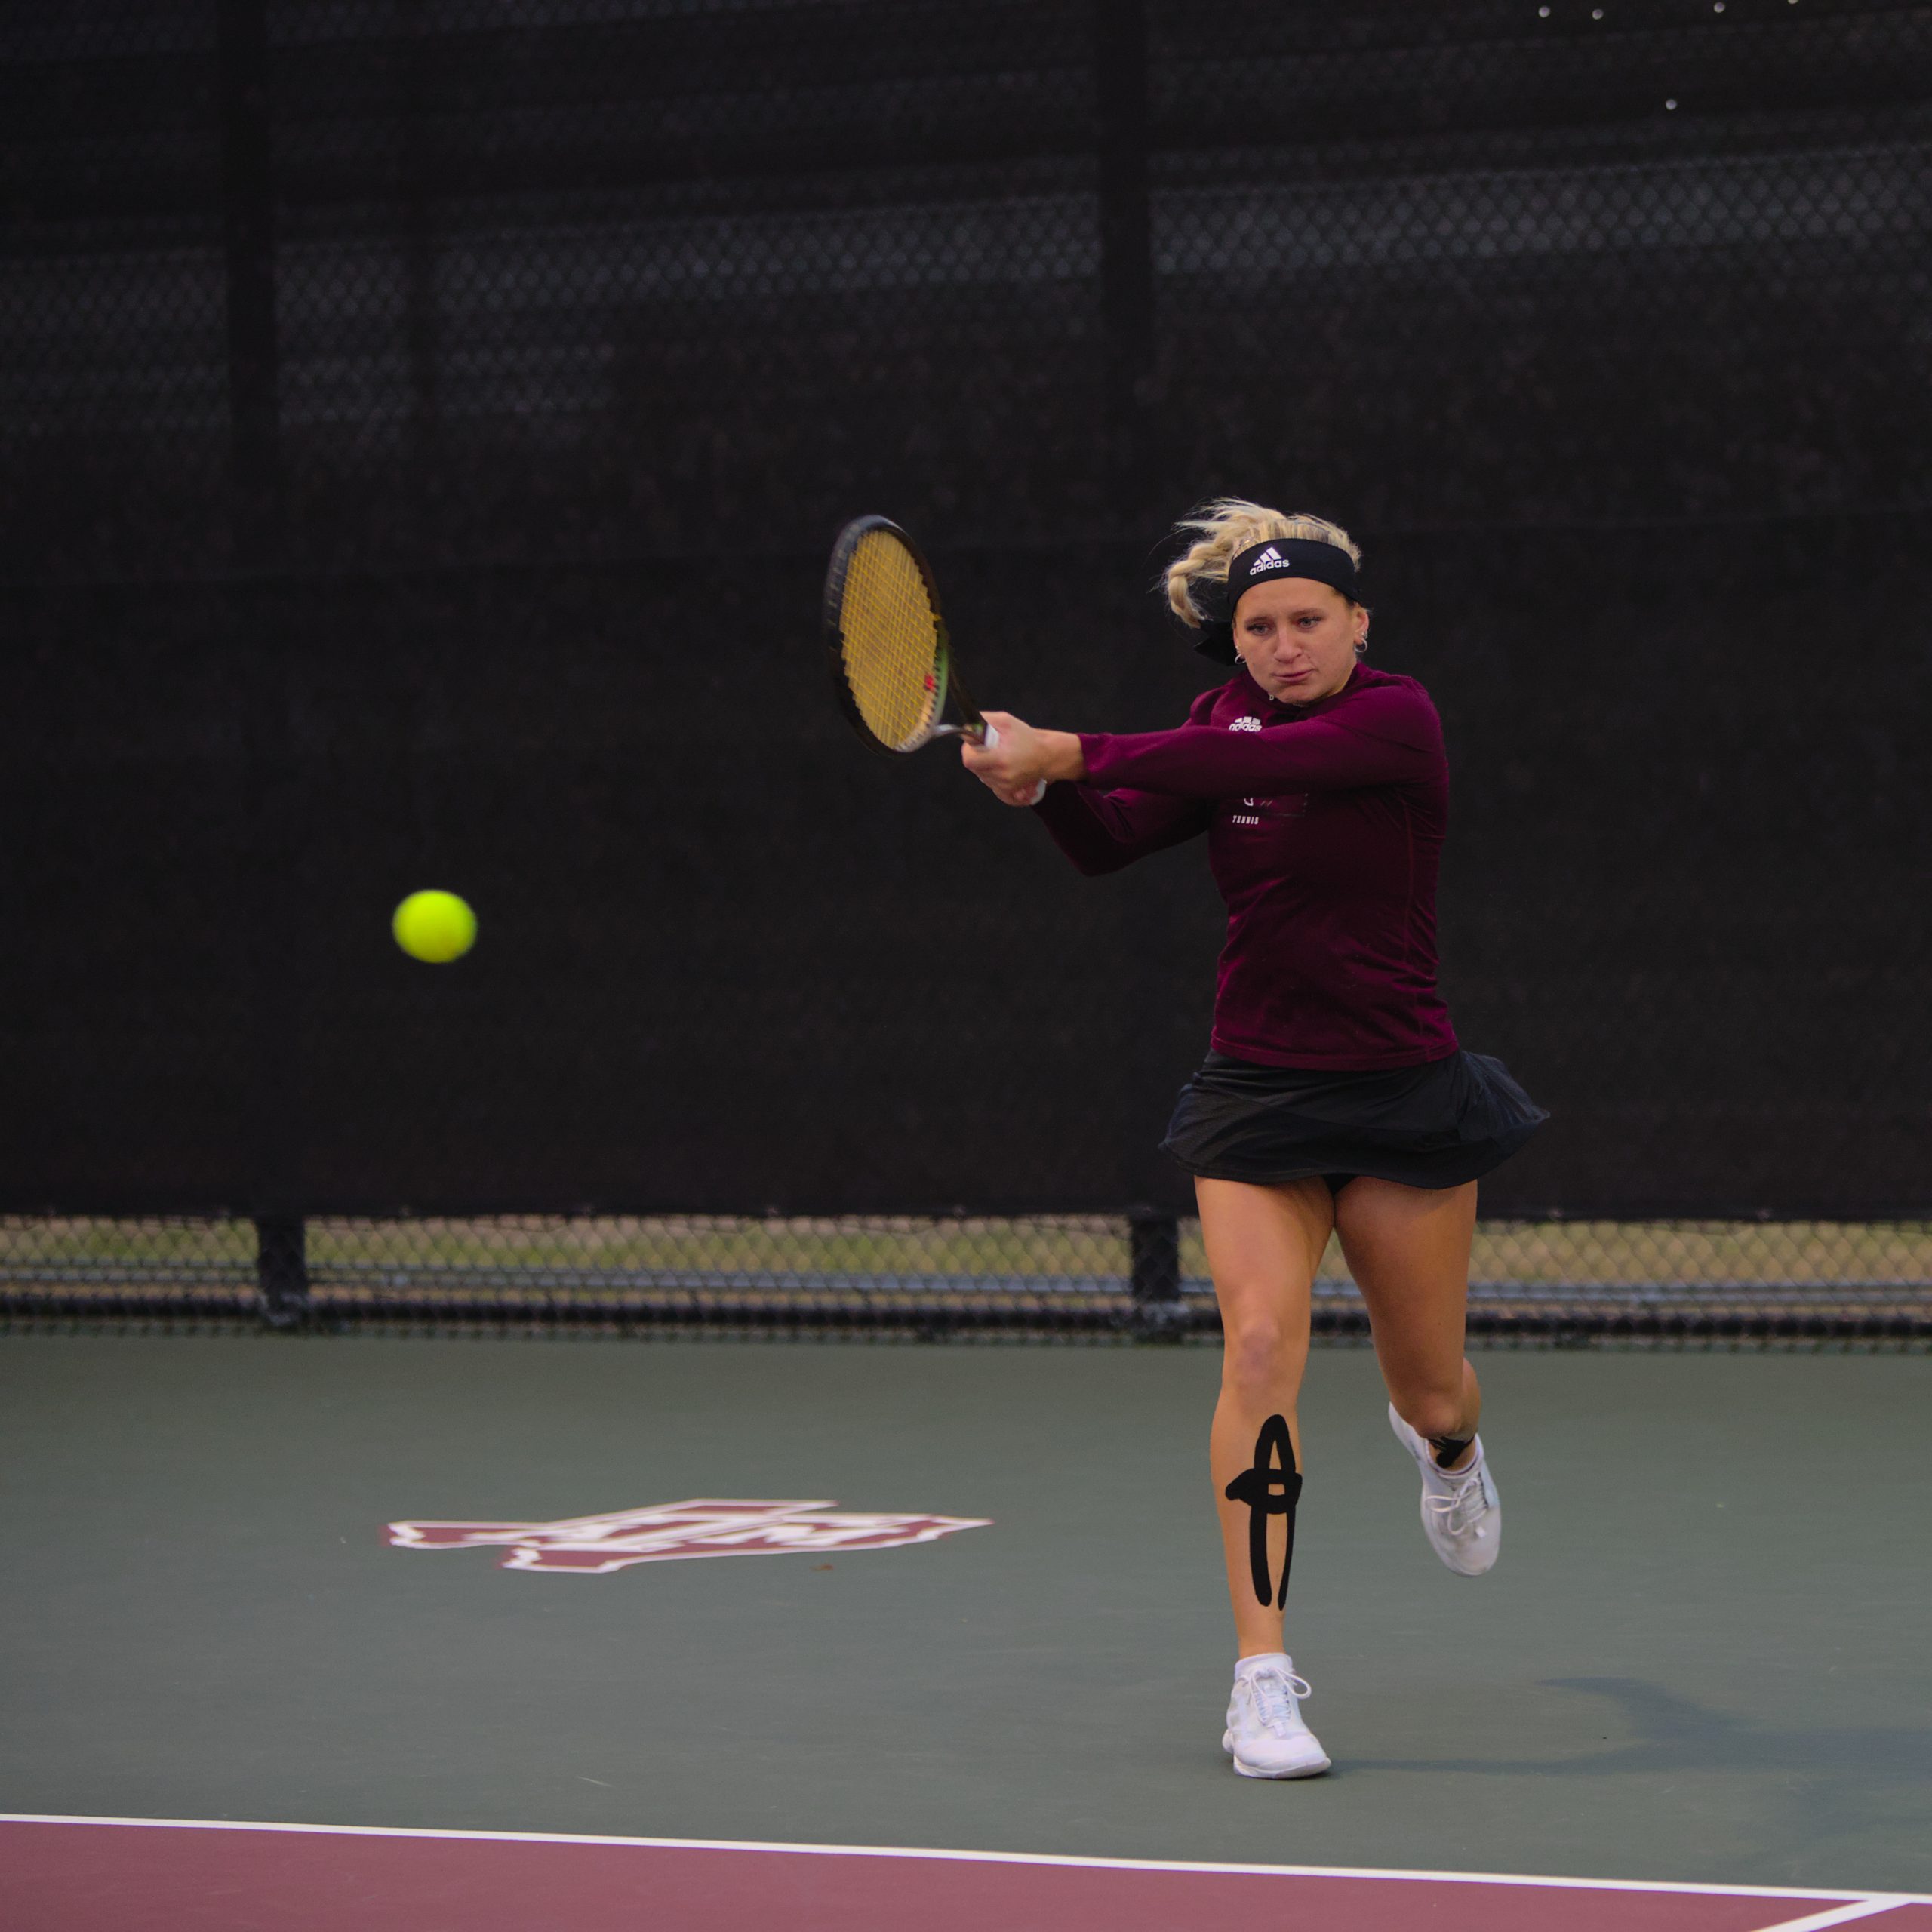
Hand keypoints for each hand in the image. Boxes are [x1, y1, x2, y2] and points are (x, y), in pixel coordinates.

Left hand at [960, 711, 1083, 805]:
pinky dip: (992, 775)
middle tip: (989, 749)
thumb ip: (985, 721)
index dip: (968, 751)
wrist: (1047, 756)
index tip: (974, 745)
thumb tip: (967, 727)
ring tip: (999, 757)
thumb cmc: (1027, 738)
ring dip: (985, 766)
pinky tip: (1002, 767)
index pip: (969, 760)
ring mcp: (1005, 786)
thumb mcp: (1006, 722)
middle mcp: (1002, 775)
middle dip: (977, 757)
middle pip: (974, 768)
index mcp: (1000, 758)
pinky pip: (991, 784)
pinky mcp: (1008, 791)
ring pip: (982, 776)